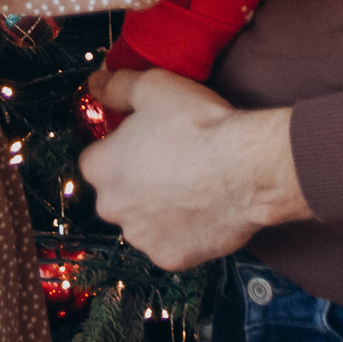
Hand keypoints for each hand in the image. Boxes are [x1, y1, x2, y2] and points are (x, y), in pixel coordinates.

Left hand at [78, 69, 310, 269]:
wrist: (247, 168)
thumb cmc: (197, 124)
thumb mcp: (152, 87)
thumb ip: (115, 86)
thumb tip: (95, 83)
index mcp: (100, 168)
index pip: (96, 159)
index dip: (121, 149)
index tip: (145, 143)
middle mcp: (111, 208)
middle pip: (117, 194)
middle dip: (136, 183)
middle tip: (171, 164)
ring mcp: (140, 237)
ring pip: (142, 222)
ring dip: (157, 210)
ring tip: (191, 187)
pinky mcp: (170, 258)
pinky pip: (170, 244)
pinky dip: (182, 233)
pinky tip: (202, 211)